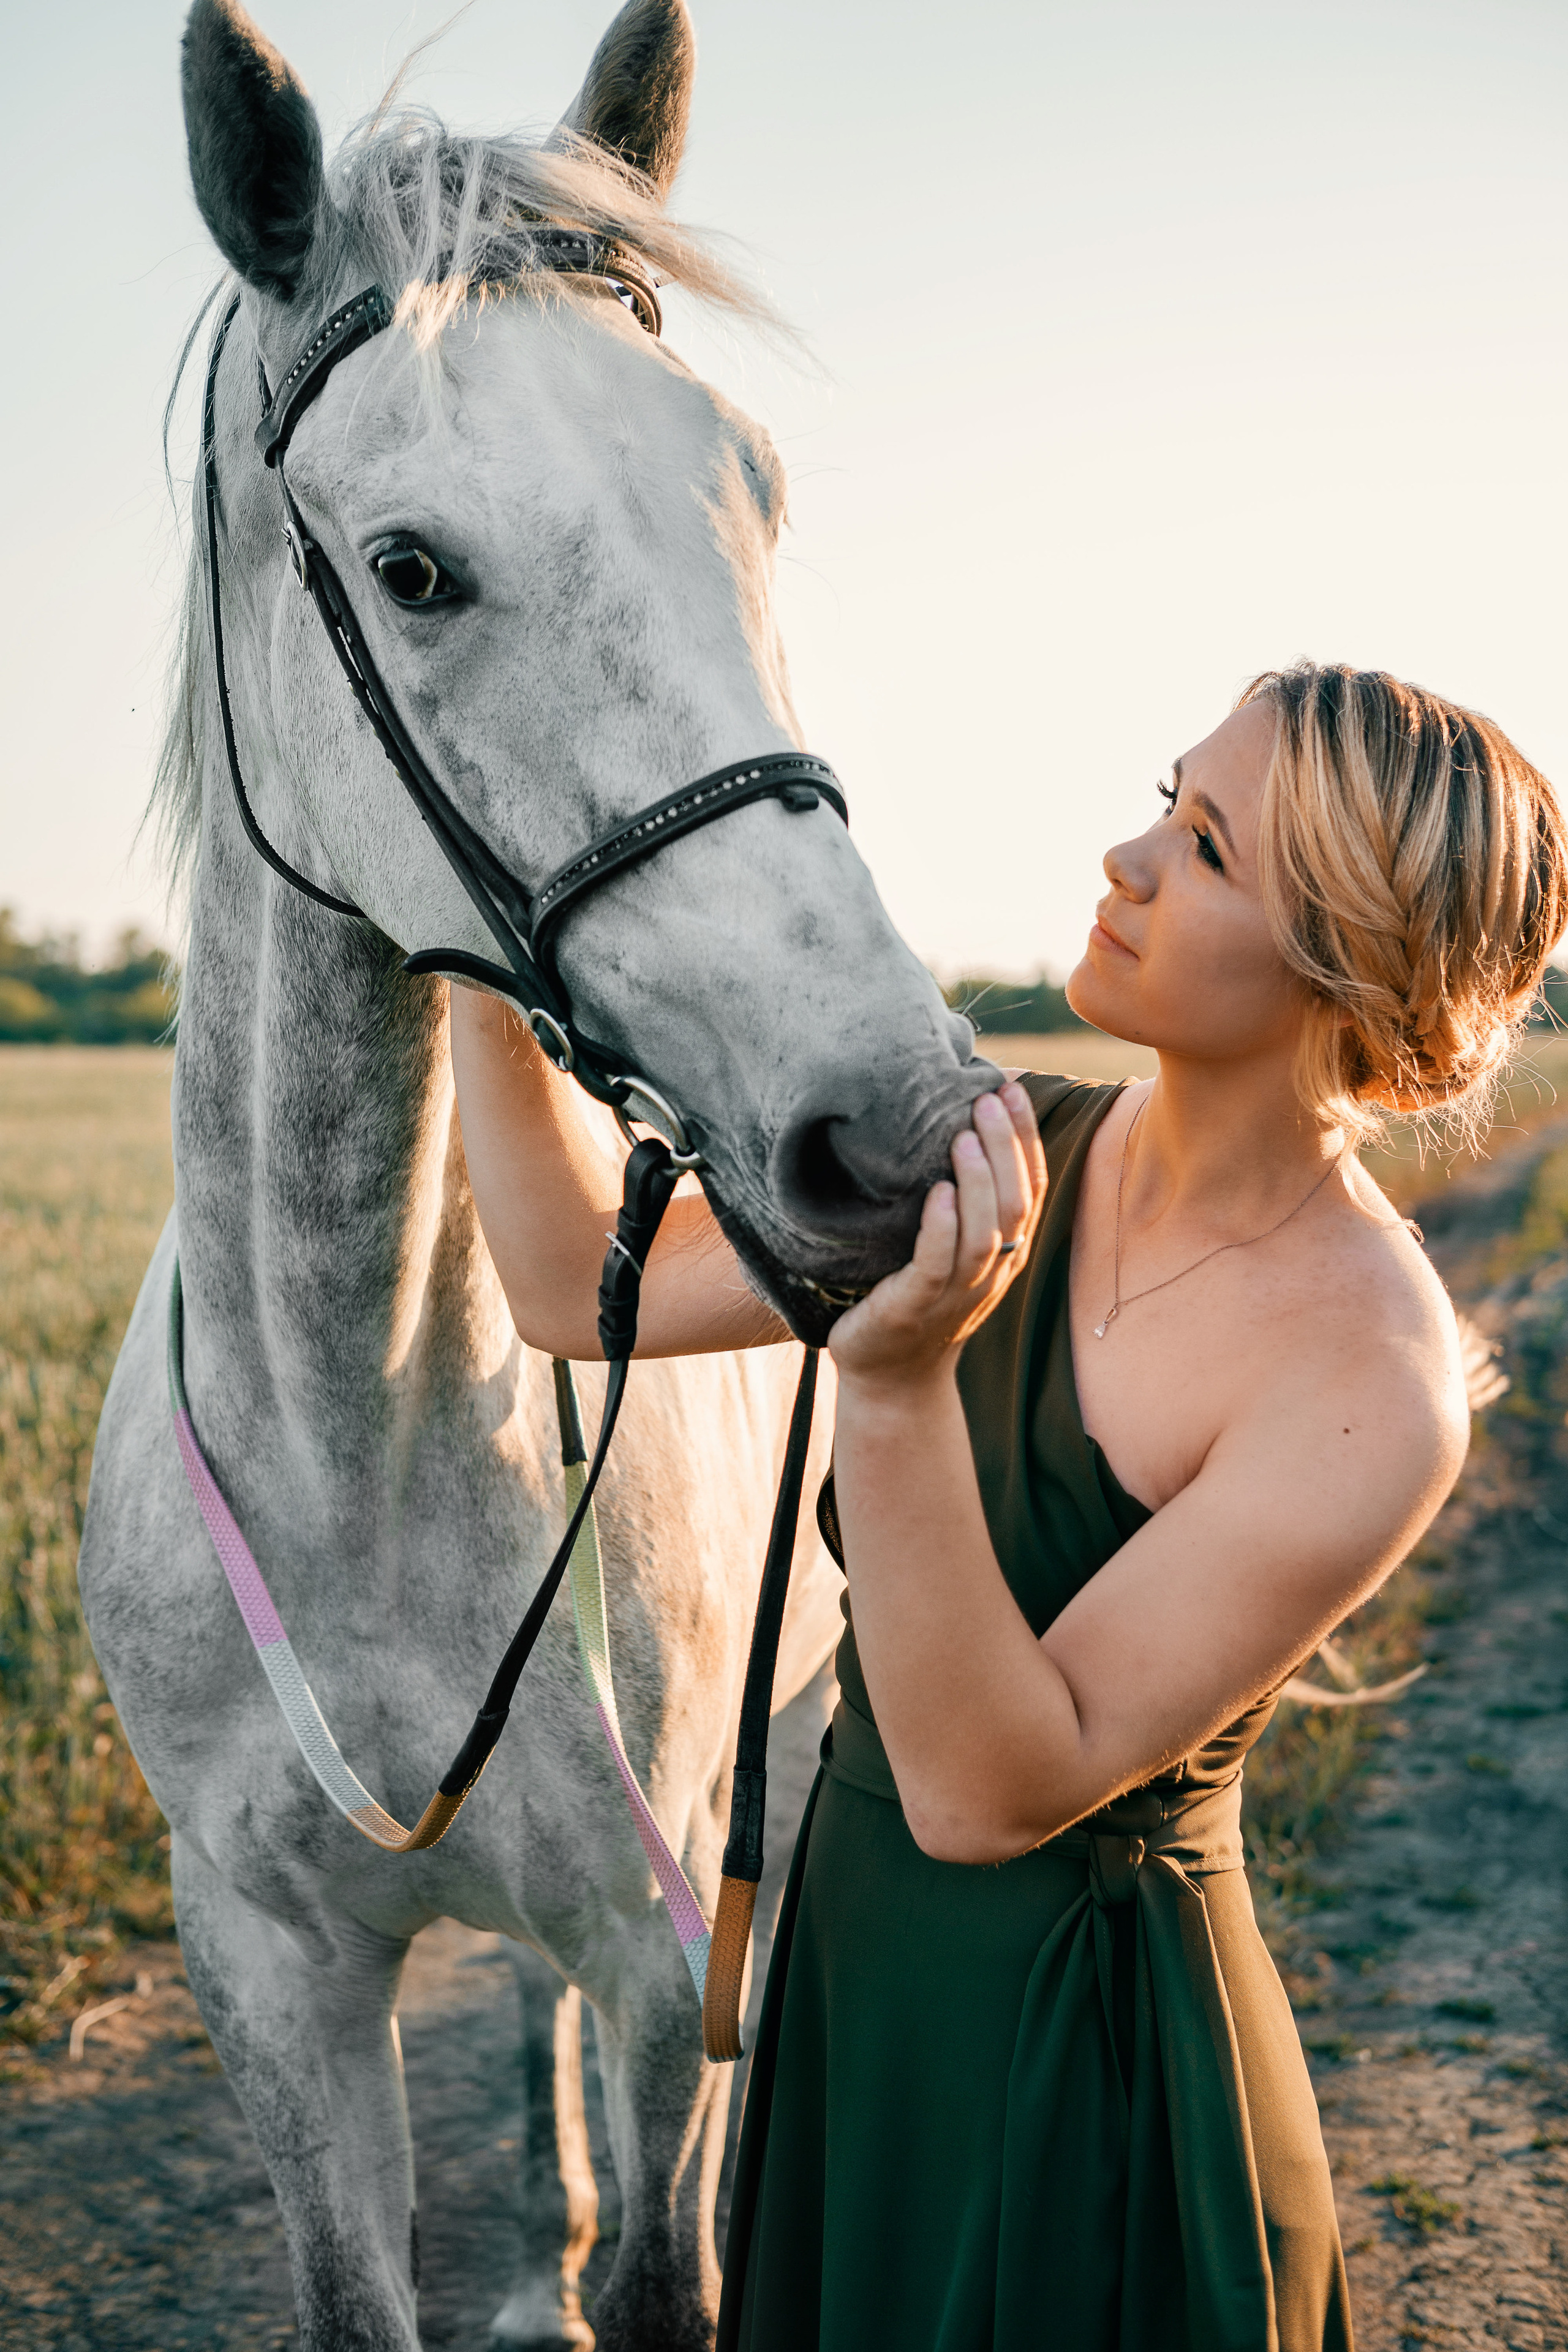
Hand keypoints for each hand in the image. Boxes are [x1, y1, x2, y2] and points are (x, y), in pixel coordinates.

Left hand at [829, 1083, 1046, 1391]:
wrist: (890, 1377)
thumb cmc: (913, 1296)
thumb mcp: (948, 1245)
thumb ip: (960, 1197)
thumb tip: (953, 1123)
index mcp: (1005, 1251)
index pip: (1029, 1187)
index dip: (1025, 1137)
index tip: (1012, 1088)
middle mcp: (991, 1271)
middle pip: (1013, 1204)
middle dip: (1005, 1146)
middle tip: (988, 1096)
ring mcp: (956, 1292)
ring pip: (984, 1234)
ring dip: (979, 1182)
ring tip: (965, 1134)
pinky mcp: (915, 1306)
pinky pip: (936, 1265)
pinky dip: (941, 1228)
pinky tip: (937, 1194)